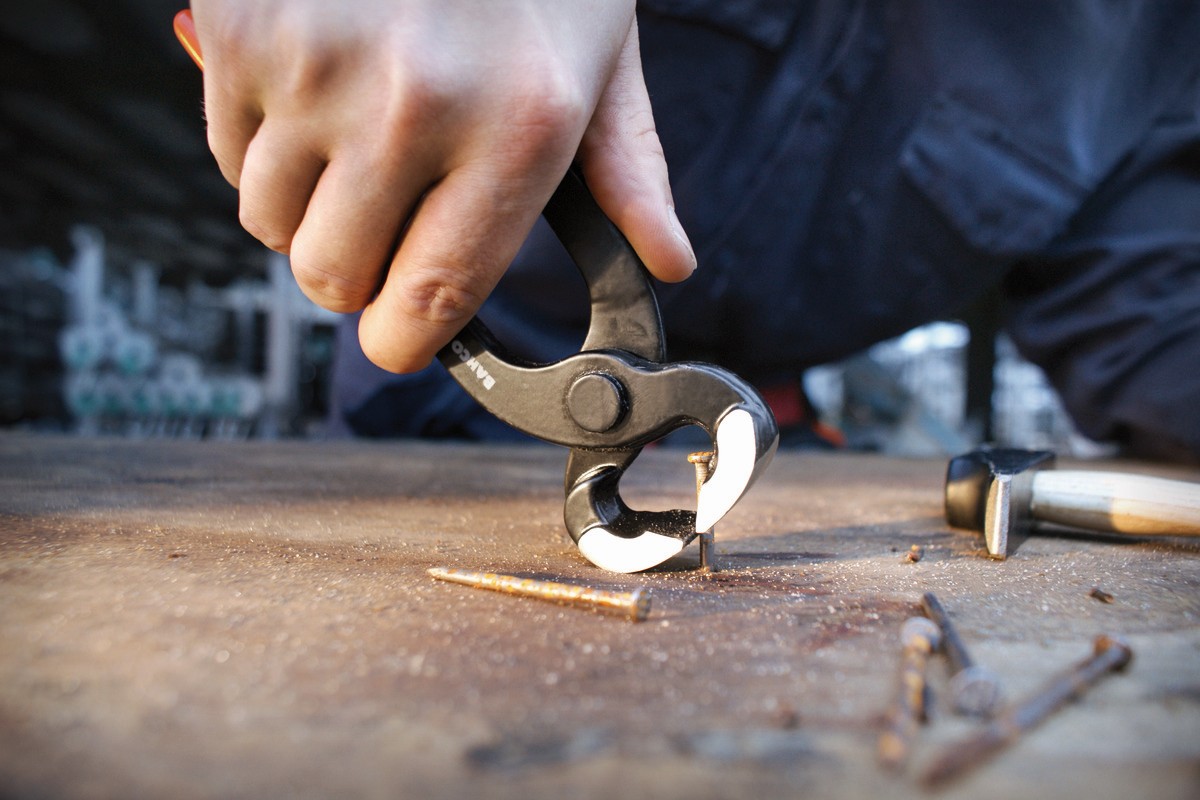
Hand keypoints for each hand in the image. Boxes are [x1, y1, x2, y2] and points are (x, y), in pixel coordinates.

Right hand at [191, 0, 695, 371]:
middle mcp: (415, 106)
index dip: (405, 341)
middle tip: (383, 220)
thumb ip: (629, 168)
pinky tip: (314, 92)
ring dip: (308, 208)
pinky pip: (227, 155)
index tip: (400, 336)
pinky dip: (263, 146)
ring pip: (271, 223)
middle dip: (355, 271)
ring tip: (353, 140)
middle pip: (334, 278)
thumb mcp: (602, 55)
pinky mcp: (243, 34)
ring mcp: (317, 68)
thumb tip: (667, 261)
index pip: (433, 299)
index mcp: (520, 126)